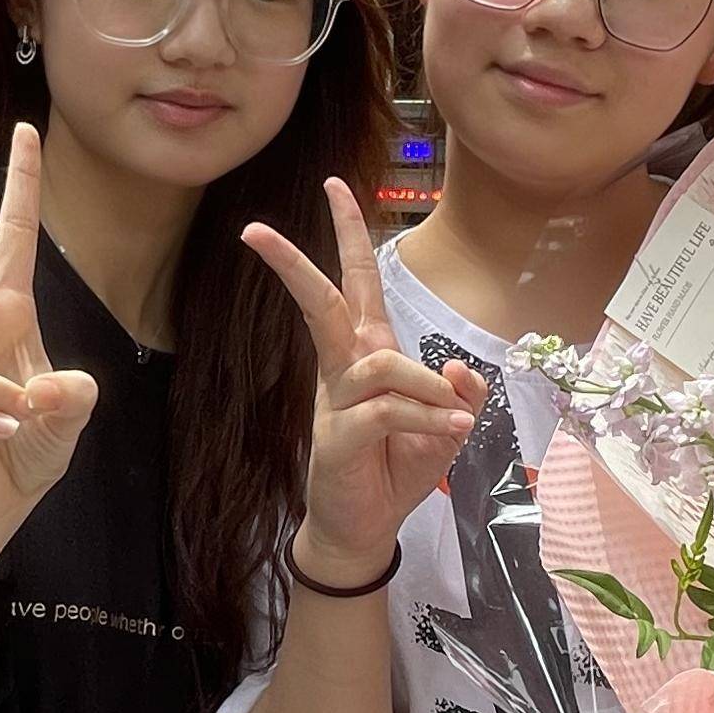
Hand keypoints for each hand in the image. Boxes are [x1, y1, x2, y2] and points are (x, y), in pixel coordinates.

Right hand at [242, 177, 488, 578]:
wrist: (365, 527)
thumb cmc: (397, 466)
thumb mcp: (447, 425)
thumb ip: (461, 393)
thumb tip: (459, 370)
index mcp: (368, 351)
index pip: (357, 281)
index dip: (349, 232)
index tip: (334, 185)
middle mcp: (347, 367)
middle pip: (323, 302)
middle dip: (295, 262)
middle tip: (253, 228)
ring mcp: (337, 401)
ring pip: (384, 365)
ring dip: (429, 389)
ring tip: (456, 420)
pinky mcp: (338, 437)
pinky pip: (390, 411)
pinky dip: (430, 419)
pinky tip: (455, 431)